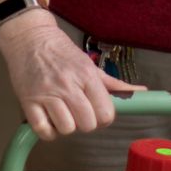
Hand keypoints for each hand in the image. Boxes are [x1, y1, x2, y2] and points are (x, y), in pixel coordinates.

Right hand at [0, 12, 145, 141]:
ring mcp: (47, 94)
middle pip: (87, 124)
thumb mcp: (90, 65)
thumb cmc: (62, 52)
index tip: (96, 112)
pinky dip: (48, 131)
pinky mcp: (28, 102)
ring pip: (66, 129)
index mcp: (87, 76)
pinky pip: (43, 130)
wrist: (29, 38)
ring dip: (66, 126)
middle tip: (78, 113)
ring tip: (62, 114)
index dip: (103, 118)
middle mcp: (68, 86)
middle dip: (86, 123)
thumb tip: (141, 92)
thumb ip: (115, 83)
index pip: (106, 113)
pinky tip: (49, 120)